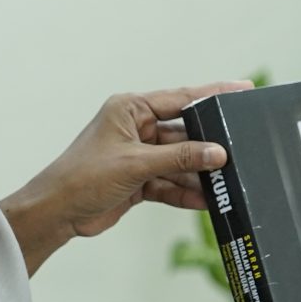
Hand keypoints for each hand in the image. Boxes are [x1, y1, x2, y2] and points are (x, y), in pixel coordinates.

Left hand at [4, 82, 248, 271]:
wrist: (57, 213)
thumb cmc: (82, 177)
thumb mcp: (136, 164)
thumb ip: (179, 157)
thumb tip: (217, 153)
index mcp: (131, 109)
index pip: (181, 98)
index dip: (214, 94)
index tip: (243, 89)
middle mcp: (137, 128)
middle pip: (184, 133)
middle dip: (208, 145)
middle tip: (239, 148)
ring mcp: (139, 155)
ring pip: (180, 161)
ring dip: (198, 174)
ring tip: (225, 183)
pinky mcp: (140, 180)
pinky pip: (170, 182)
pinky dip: (185, 191)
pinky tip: (204, 200)